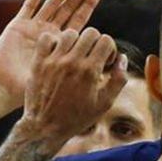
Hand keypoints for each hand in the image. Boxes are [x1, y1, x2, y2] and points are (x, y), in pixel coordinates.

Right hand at [0, 0, 101, 101]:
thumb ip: (80, 65)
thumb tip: (104, 58)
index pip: (78, 21)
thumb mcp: (63, 76)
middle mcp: (48, 32)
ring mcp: (33, 27)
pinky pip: (28, 7)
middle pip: (67, 8)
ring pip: (51, 4)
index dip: (87, 5)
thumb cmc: (35, 90)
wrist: (5, 90)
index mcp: (61, 44)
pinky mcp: (17, 26)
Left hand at [17, 28, 128, 144]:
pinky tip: (58, 53)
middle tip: (92, 57)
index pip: (105, 40)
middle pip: (90, 33)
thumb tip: (122, 59)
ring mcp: (54, 61)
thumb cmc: (77, 117)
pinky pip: (46, 38)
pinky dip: (54, 41)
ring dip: (76, 41)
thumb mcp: (104, 103)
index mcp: (90, 71)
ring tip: (75, 55)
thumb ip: (118, 80)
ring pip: (70, 33)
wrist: (45, 127)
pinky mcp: (39, 62)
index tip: (105, 61)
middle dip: (96, 43)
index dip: (110, 49)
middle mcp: (72, 62)